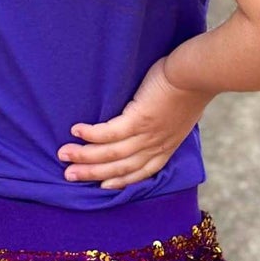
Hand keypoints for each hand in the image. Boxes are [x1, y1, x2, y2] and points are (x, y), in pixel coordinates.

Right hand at [57, 57, 207, 189]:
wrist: (196, 75)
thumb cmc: (190, 87)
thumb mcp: (181, 114)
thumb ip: (167, 122)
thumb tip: (158, 117)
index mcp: (166, 147)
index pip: (141, 172)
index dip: (120, 181)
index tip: (102, 186)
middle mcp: (155, 146)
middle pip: (119, 167)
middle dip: (92, 173)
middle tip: (69, 175)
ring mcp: (147, 135)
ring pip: (111, 153)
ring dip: (85, 156)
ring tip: (63, 154)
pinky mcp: (139, 119)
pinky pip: (110, 133)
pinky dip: (91, 135)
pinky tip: (76, 132)